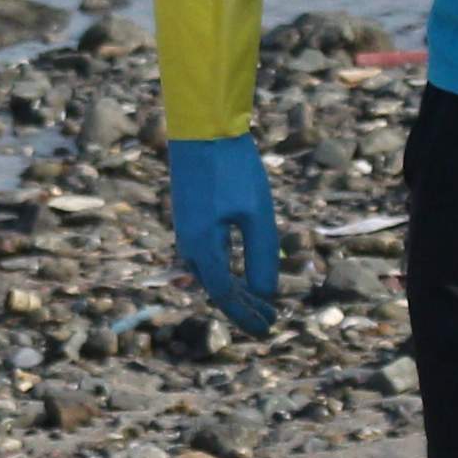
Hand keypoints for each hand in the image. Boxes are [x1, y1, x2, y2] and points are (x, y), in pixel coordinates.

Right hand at [167, 135, 280, 330]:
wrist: (201, 128)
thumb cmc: (232, 169)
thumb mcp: (257, 215)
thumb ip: (262, 256)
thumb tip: (264, 294)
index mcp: (203, 249)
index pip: (226, 297)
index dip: (247, 316)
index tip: (269, 329)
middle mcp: (189, 245)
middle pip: (217, 289)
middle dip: (245, 306)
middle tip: (272, 318)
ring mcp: (185, 231)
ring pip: (210, 273)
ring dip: (235, 288)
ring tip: (259, 298)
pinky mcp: (189, 217)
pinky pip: (206, 256)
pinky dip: (225, 269)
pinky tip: (239, 268)